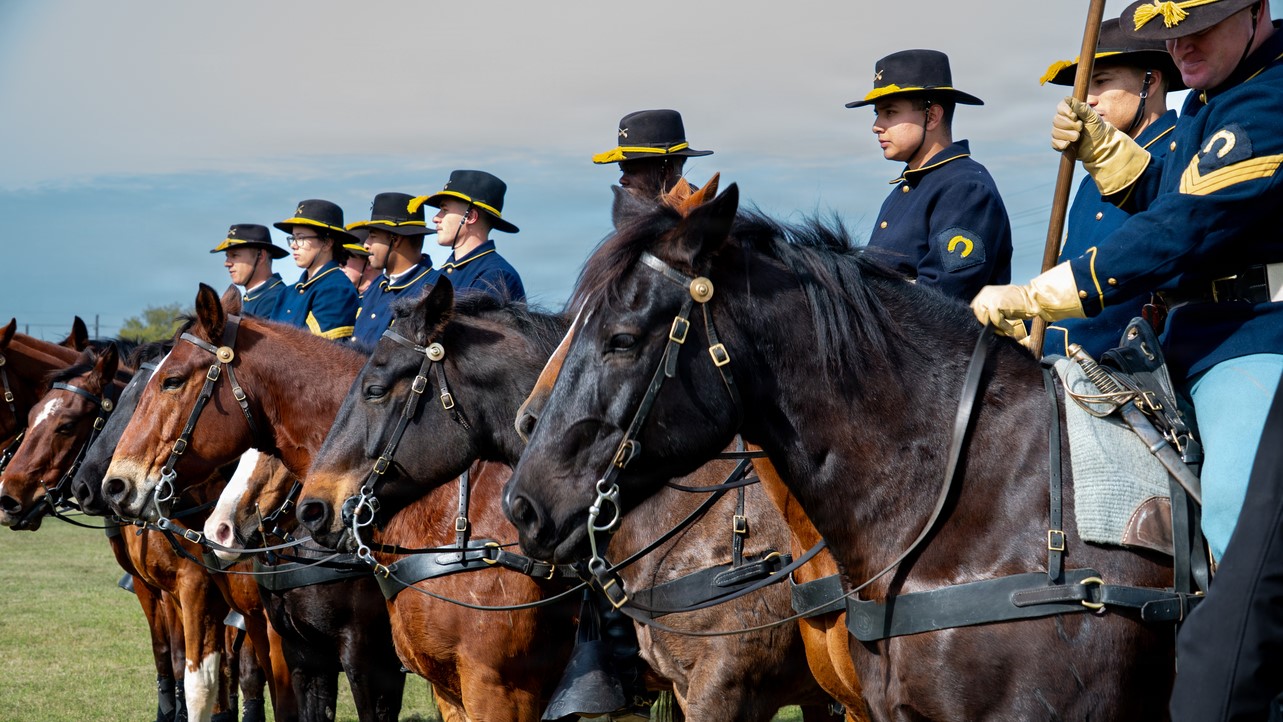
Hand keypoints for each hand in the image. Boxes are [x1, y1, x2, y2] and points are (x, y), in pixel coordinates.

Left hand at [971, 263, 1085, 334]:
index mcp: (985, 292)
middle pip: (978, 315)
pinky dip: (1003, 327)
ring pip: (984, 319)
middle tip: (1000, 331)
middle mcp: (985, 293)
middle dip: (987, 325)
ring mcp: (989, 297)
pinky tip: (1010, 328)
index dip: (983, 320)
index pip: (975, 310)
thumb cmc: (1019, 304)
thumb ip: (989, 310)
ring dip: (995, 327)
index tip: (992, 328)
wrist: (1034, 299)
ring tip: (1006, 330)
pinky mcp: (996, 304)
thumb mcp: (1001, 305)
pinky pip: (994, 321)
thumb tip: (982, 324)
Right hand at [1050, 97, 1149, 194]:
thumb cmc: (1097, 128)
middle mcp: (1064, 120)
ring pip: (1055, 131)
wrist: (1099, 145)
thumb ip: (1082, 108)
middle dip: (1069, 125)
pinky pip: (1054, 142)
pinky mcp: (1059, 143)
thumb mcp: (1092, 116)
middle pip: (1056, 119)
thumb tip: (1070, 100)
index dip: (1065, 111)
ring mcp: (1060, 132)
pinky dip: (1062, 144)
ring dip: (1068, 135)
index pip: (1060, 106)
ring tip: (1078, 137)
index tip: (1074, 116)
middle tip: (1081, 128)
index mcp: (1071, 111)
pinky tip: (1070, 144)